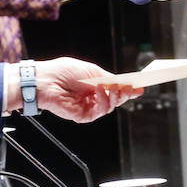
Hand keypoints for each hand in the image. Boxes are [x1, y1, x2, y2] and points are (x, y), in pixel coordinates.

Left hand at [22, 57, 142, 122]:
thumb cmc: (64, 72)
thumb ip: (109, 78)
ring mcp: (87, 107)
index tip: (139, 87)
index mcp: (94, 85)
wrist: (46, 80)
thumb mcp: (92, 70)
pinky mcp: (82, 116)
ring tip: (112, 87)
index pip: (114, 89)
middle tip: (130, 88)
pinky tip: (99, 92)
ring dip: (114, 97)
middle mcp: (92, 97)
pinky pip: (99, 112)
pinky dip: (102, 102)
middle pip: (115, 99)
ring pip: (110, 106)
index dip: (127, 89)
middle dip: (124, 93)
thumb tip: (126, 82)